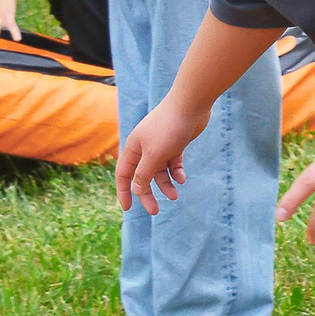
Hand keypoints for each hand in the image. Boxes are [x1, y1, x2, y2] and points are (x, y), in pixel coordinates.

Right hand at [117, 96, 212, 214]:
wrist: (190, 104)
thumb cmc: (169, 128)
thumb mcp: (154, 155)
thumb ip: (144, 173)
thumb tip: (136, 189)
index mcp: (133, 148)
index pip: (124, 174)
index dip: (124, 192)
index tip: (128, 209)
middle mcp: (144, 148)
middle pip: (142, 176)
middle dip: (148, 194)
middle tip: (155, 211)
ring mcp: (160, 146)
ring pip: (159, 171)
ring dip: (166, 184)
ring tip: (175, 195)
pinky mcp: (175, 144)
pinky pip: (173, 163)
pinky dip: (177, 172)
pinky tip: (182, 178)